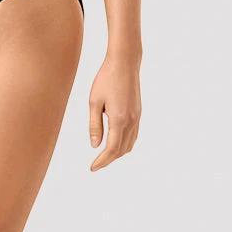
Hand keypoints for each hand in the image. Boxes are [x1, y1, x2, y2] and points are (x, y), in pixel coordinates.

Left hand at [88, 53, 140, 170]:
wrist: (125, 63)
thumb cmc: (106, 79)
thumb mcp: (94, 102)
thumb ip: (94, 125)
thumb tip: (95, 146)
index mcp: (119, 120)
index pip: (111, 149)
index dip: (102, 161)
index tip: (92, 168)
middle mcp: (131, 121)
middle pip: (121, 150)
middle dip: (108, 160)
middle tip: (95, 164)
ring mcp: (137, 118)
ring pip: (129, 144)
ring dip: (117, 153)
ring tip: (104, 156)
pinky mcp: (138, 113)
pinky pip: (134, 136)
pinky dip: (124, 144)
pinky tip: (115, 143)